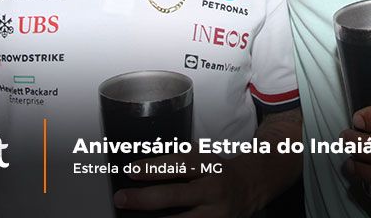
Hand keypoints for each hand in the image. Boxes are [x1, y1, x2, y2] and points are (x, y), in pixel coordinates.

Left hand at [115, 154, 263, 217]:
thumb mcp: (201, 158)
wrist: (248, 187)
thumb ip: (176, 163)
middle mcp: (214, 190)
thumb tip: (141, 172)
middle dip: (145, 198)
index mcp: (209, 166)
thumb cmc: (217, 172)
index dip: (154, 168)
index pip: (179, 164)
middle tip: (122, 198)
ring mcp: (216, 214)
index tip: (131, 171)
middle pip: (176, 195)